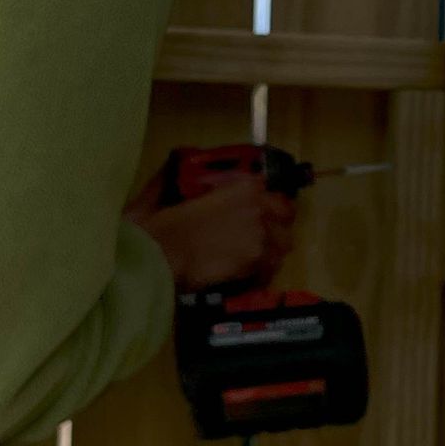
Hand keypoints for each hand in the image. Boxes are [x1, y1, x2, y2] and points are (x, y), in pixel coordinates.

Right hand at [129, 172, 295, 292]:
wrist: (159, 255)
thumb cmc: (159, 226)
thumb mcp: (166, 193)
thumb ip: (176, 179)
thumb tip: (172, 168)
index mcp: (242, 186)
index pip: (273, 191)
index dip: (267, 203)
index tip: (259, 212)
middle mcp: (258, 206)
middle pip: (285, 216)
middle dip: (275, 225)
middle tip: (258, 237)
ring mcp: (260, 234)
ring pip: (281, 244)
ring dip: (269, 250)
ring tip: (251, 260)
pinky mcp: (256, 260)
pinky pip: (269, 269)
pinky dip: (259, 274)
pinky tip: (244, 277)